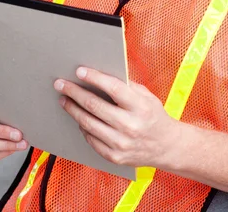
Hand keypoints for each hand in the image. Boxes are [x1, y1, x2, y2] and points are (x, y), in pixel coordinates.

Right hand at [0, 94, 27, 161]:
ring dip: (4, 145)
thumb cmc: (1, 104)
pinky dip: (0, 153)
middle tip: (18, 134)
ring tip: (20, 143)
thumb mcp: (0, 98)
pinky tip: (12, 149)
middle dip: (0, 132)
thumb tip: (18, 105)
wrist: (1, 116)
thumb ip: (2, 100)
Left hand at [54, 68, 178, 167]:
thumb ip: (126, 86)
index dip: (95, 78)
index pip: (113, 89)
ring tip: (64, 100)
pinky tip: (78, 117)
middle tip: (61, 84)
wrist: (166, 146)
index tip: (79, 70)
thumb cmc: (153, 115)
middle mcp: (130, 126)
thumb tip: (98, 75)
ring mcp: (121, 143)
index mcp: (140, 106)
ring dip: (73, 109)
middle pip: (95, 106)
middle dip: (74, 93)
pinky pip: (91, 139)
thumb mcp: (146, 96)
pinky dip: (82, 127)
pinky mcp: (114, 156)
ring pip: (88, 123)